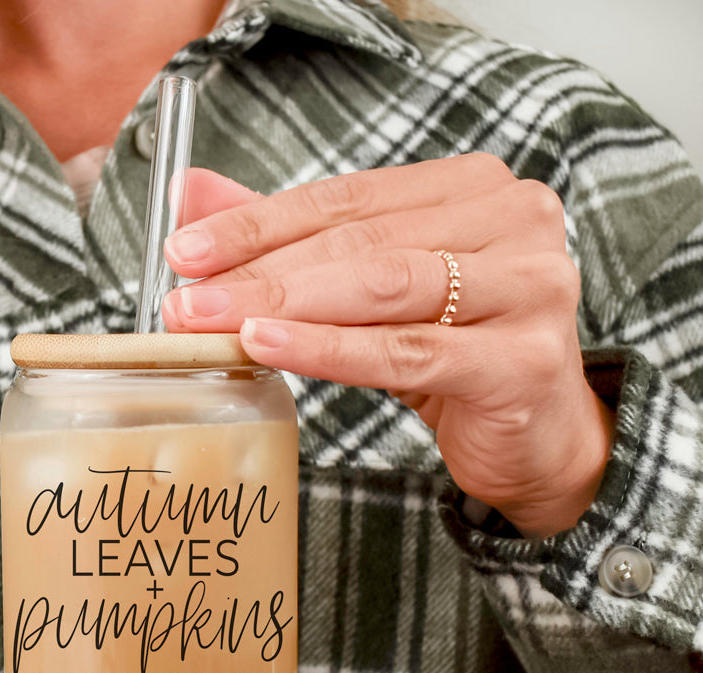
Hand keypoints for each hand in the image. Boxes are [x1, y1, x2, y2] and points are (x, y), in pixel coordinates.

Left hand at [162, 157, 614, 537]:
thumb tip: (194, 193)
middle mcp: (512, 220)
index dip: (258, 223)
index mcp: (471, 189)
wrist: (533, 437)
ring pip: (381, 289)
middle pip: (358, 242)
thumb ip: (292, 240)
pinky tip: (269, 346)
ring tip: (211, 321)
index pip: (345, 198)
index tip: (185, 248)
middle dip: (259, 271)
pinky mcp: (523, 359)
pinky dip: (331, 350)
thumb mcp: (372, 292)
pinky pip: (407, 352)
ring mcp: (528, 286)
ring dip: (284, 305)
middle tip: (185, 295)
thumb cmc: (451, 353)